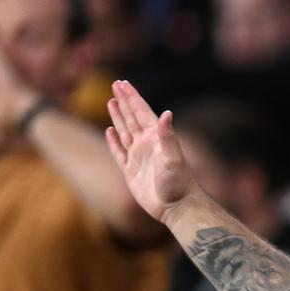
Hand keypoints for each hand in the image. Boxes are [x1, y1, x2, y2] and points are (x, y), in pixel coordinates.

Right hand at [106, 80, 198, 223]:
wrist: (176, 208)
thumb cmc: (179, 184)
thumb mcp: (174, 158)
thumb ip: (168, 136)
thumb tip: (167, 113)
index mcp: (157, 138)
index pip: (142, 112)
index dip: (132, 97)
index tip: (122, 82)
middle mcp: (148, 145)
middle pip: (132, 117)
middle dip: (124, 101)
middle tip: (116, 84)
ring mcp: (139, 158)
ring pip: (125, 131)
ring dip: (119, 116)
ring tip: (112, 102)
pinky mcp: (131, 172)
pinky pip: (119, 152)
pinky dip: (114, 141)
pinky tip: (110, 131)